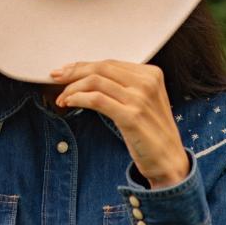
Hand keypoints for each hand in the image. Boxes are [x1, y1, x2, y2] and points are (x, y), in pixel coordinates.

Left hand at [49, 59, 189, 186]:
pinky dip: (78, 98)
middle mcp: (147, 82)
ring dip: (73, 89)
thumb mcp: (143, 102)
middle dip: (74, 72)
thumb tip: (88, 76)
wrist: (169, 161)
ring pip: (96, 82)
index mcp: (151, 74)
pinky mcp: (132, 116)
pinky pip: (96, 100)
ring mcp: (140, 99)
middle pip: (101, 68)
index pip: (109, 63)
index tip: (66, 71)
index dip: (83, 66)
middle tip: (56, 78)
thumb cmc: (152, 133)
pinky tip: (70, 103)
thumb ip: (124, 86)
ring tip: (62, 98)